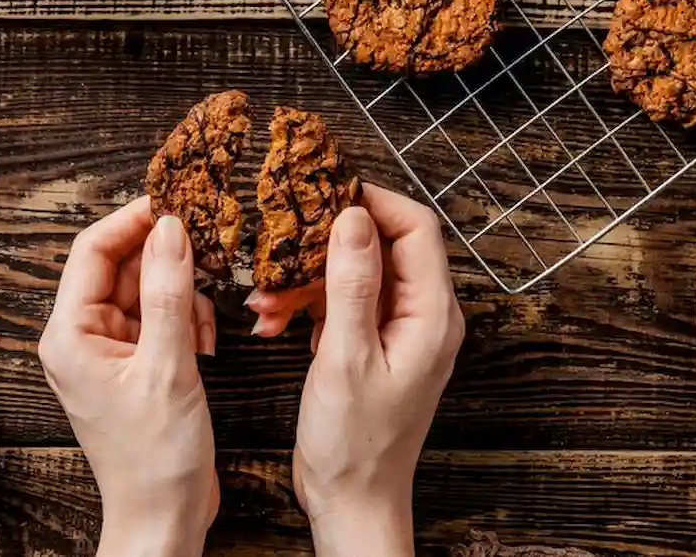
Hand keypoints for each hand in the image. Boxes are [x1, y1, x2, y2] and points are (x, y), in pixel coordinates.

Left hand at [40, 197, 218, 556]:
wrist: (164, 517)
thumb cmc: (155, 458)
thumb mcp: (168, 367)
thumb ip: (169, 293)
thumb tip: (171, 230)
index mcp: (69, 333)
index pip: (93, 250)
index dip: (133, 220)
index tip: (174, 202)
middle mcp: (82, 336)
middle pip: (122, 266)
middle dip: (167, 260)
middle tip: (209, 248)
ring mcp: (109, 350)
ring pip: (147, 290)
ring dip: (182, 296)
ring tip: (205, 325)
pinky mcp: (135, 364)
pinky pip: (160, 318)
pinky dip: (186, 320)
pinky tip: (205, 345)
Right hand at [247, 184, 462, 556]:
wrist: (352, 501)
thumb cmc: (356, 444)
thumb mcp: (346, 357)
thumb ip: (352, 284)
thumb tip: (353, 217)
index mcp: (431, 315)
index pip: (415, 228)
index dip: (372, 202)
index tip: (324, 193)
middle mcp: (422, 315)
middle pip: (381, 245)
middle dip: (325, 242)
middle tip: (282, 240)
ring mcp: (397, 329)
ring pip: (354, 273)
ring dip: (306, 279)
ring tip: (265, 297)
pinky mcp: (370, 343)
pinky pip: (340, 302)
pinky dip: (305, 305)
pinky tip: (271, 317)